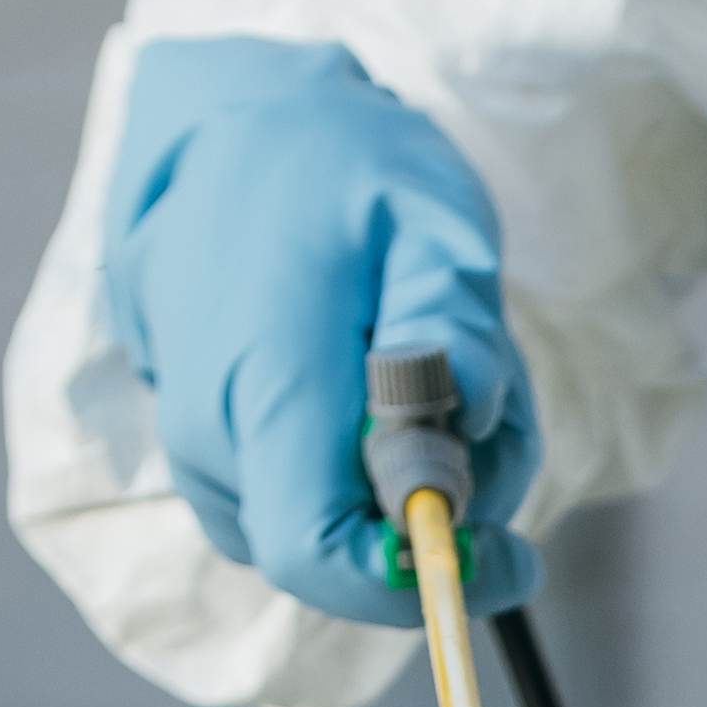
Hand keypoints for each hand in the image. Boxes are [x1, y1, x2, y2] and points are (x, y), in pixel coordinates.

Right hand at [104, 38, 538, 619]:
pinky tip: (392, 379)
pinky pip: (309, 497)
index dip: (416, 584)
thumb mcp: (430, 210)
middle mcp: (211, 433)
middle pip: (348, 553)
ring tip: (444, 359)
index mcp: (261, 380)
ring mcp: (199, 446)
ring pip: (335, 529)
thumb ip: (453, 318)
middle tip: (497, 396)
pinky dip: (372, 464)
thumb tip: (472, 414)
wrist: (229, 122)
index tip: (507, 553)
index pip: (318, 556)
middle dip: (448, 506)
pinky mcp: (210, 448)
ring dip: (421, 478)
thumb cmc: (338, 163)